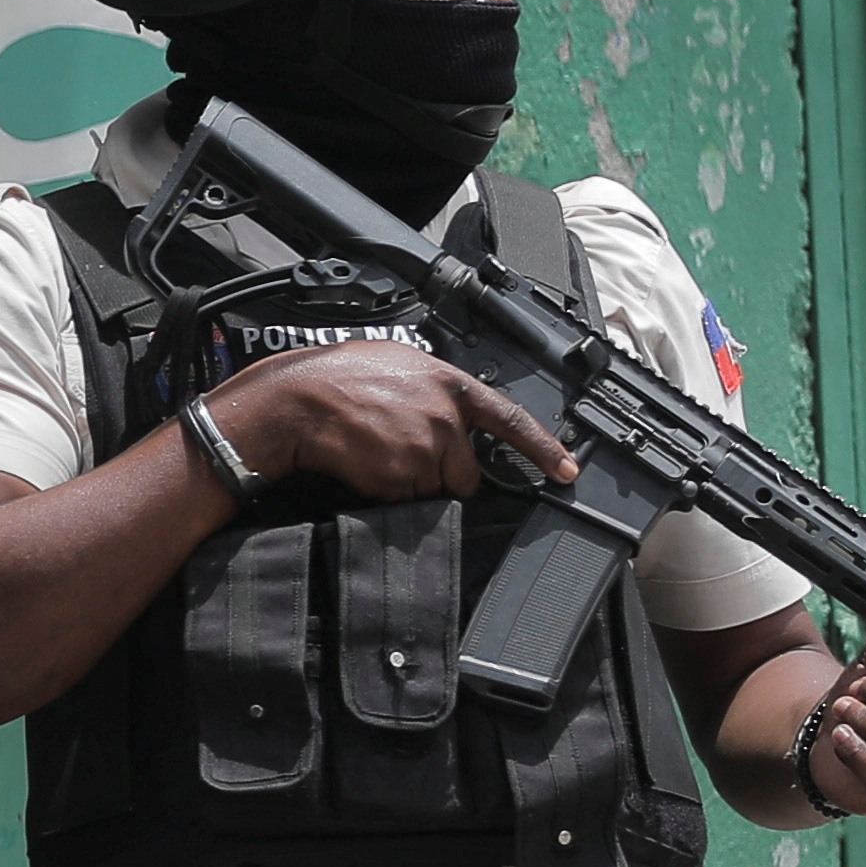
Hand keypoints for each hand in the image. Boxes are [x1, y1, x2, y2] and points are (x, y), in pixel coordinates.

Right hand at [205, 336, 577, 507]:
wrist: (298, 401)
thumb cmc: (338, 377)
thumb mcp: (399, 363)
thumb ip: (436, 388)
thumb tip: (451, 413)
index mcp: (451, 385)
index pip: (512, 422)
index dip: (543, 450)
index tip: (567, 470)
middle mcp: (446, 418)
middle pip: (467, 473)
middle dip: (443, 475)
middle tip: (404, 455)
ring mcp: (426, 451)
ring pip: (433, 491)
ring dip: (410, 484)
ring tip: (376, 452)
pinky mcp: (402, 480)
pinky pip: (404, 502)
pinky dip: (386, 494)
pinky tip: (365, 465)